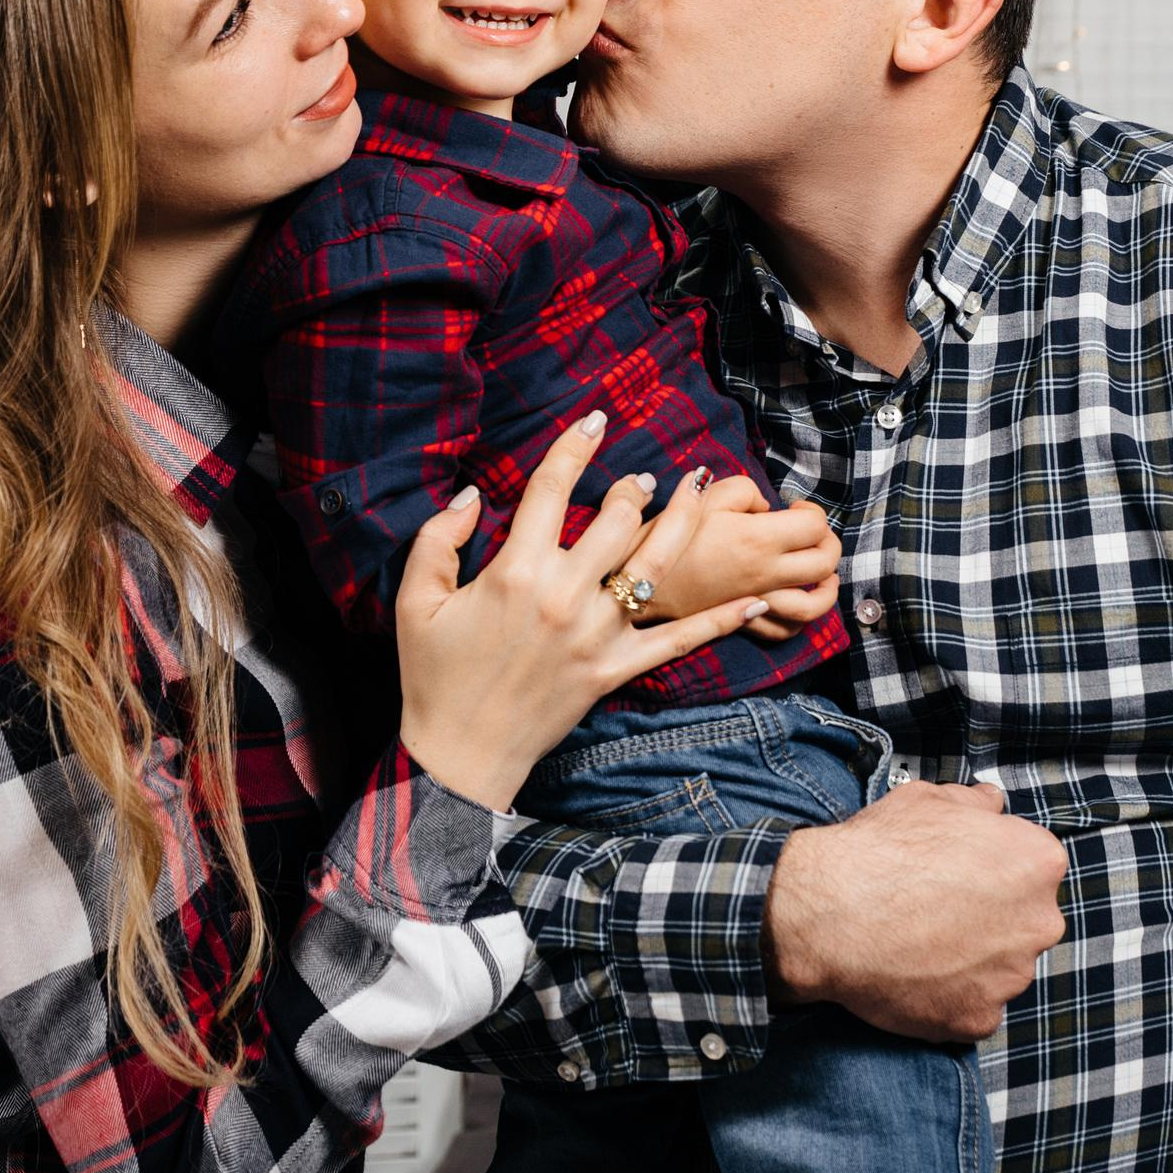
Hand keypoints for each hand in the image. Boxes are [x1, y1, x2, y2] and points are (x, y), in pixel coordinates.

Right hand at [391, 412, 772, 810]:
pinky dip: (720, 621)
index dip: (574, 445)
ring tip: (699, 492)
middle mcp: (563, 595)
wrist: (461, 754)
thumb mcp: (416, 602)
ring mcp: (596, 635)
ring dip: (683, 523)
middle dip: (634, 488)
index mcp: (514, 571)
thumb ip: (437, 540)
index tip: (594, 418)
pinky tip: (756, 600)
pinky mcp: (615, 670)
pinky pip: (678, 641)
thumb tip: (471, 495)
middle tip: (645, 477)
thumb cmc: (433, 676)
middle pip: (615, 519)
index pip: (549, 488)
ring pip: (654, 566)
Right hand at [637, 474, 840, 642]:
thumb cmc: (667, 535)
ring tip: (826, 575)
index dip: (812, 512)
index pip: (814, 526)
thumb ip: (746, 491)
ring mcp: (755, 602)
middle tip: (813, 531)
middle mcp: (765, 574)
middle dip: (829, 543)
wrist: (634, 578)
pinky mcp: (740, 620)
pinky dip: (800, 620)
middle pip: (824, 563)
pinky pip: (784, 630)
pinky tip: (797, 604)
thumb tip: (766, 507)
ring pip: (814, 605)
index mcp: (758, 539)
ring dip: (828, 588)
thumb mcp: (705, 494)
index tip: (794, 507)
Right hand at [763, 781, 1066, 1040]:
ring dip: (971, 960)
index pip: (1034, 867)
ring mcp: (1011, 976)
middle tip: (939, 911)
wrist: (830, 911)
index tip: (964, 874)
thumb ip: (975, 802)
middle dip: (992, 918)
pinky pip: (973, 1008)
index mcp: (1036, 862)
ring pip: (1001, 968)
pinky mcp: (980, 1018)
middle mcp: (1038, 921)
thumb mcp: (928, 799)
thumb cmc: (879, 851)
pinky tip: (914, 975)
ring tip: (921, 945)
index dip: (996, 869)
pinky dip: (949, 997)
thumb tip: (990, 802)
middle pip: (1025, 921)